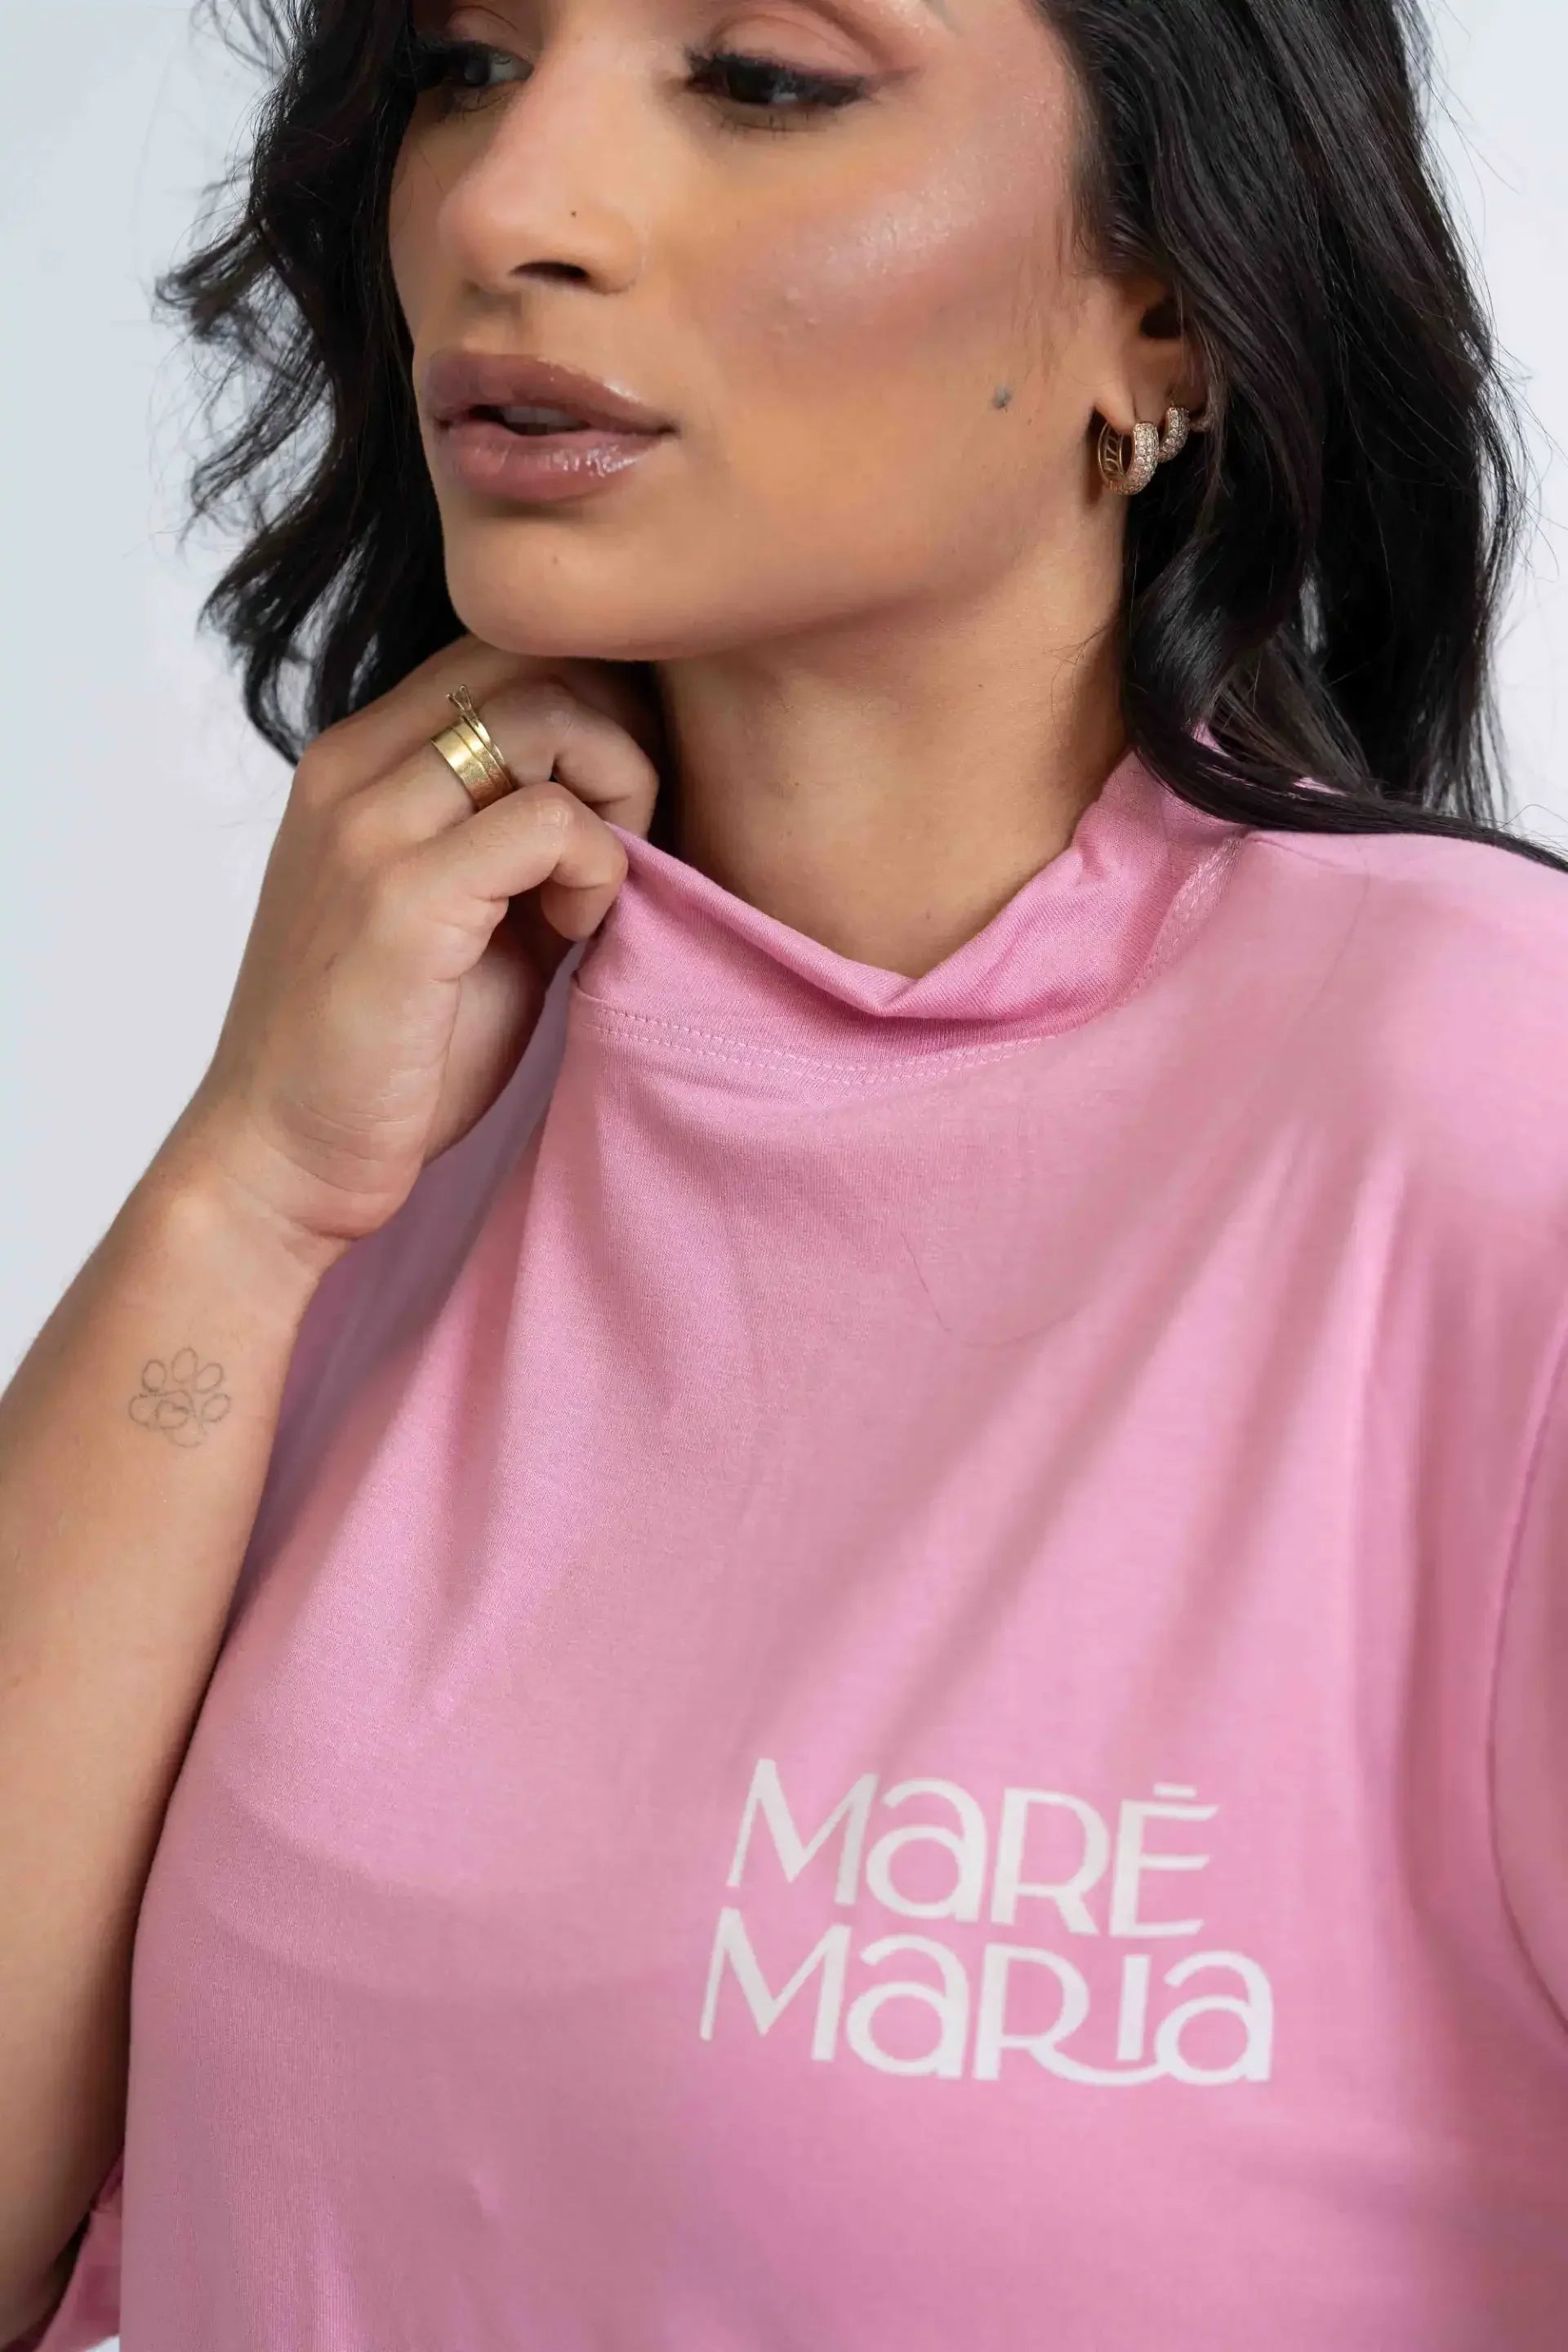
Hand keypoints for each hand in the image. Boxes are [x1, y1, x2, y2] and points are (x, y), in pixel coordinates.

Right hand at [157, 633, 663, 1266]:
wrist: (286, 1158)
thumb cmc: (387, 1049)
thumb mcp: (465, 909)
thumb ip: (520, 834)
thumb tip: (631, 779)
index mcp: (358, 759)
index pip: (503, 644)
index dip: (595, 703)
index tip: (616, 806)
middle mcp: (351, 768)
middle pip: (536, 657)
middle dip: (621, 737)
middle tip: (629, 841)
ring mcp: (371, 826)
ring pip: (549, 718)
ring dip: (615, 796)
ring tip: (593, 893)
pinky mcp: (401, 898)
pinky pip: (549, 822)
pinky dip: (596, 870)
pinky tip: (574, 936)